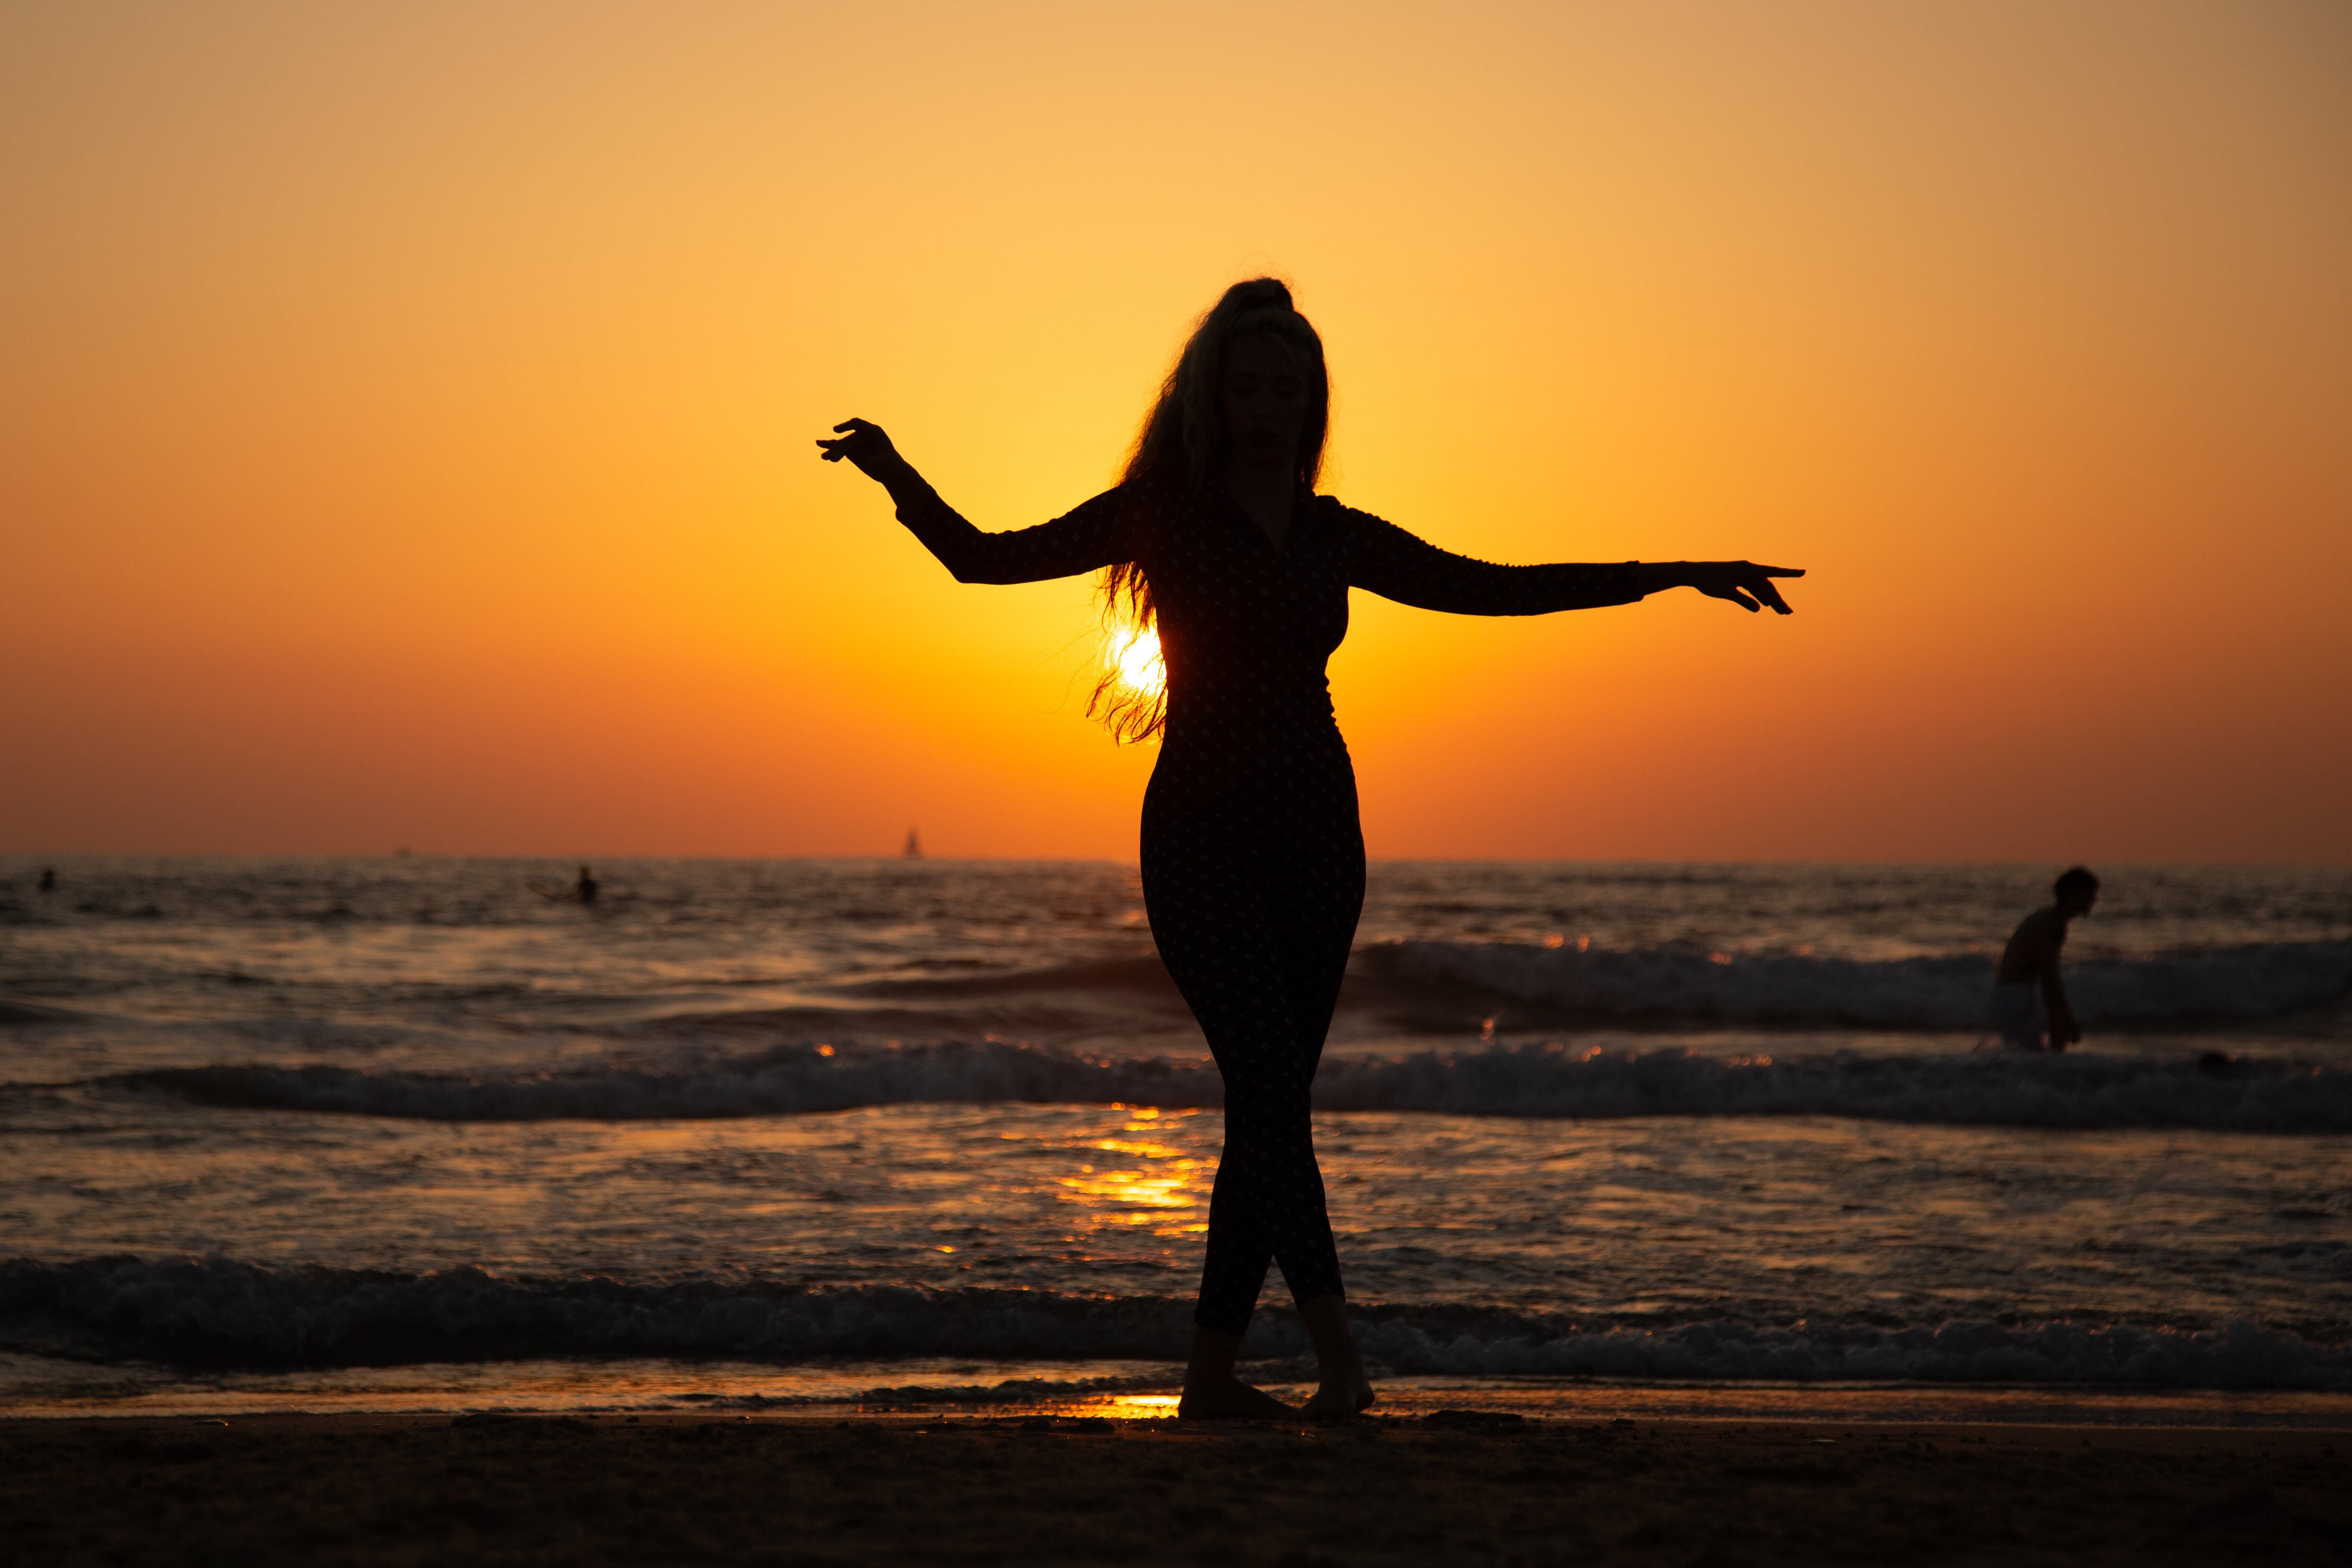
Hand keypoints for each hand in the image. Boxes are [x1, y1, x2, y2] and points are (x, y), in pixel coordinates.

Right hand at [816, 418, 912, 485]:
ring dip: (832, 451)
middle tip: (833, 459)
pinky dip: (829, 447)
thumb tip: (869, 463)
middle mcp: (862, 434)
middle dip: (840, 449)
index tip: (835, 431)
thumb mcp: (888, 464)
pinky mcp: (850, 449)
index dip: (846, 426)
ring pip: (841, 444)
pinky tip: (819, 445)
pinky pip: (837, 447)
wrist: (889, 471)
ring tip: (824, 458)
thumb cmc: (892, 465)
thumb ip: (880, 462)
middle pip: (848, 439)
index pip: (857, 424)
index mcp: (874, 431)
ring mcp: (855, 441)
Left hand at [1673, 561, 1802, 613]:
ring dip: (1771, 599)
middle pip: (1768, 585)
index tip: (1803, 572)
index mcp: (1748, 569)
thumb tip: (1759, 609)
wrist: (1693, 573)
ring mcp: (1743, 574)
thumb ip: (1743, 600)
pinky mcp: (1738, 578)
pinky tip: (1766, 606)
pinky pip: (1753, 588)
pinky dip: (1760, 596)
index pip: (1773, 572)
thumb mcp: (1726, 592)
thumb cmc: (1708, 581)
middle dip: (1778, 599)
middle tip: (1788, 613)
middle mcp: (1748, 570)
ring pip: (1761, 588)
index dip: (1789, 573)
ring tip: (1782, 612)